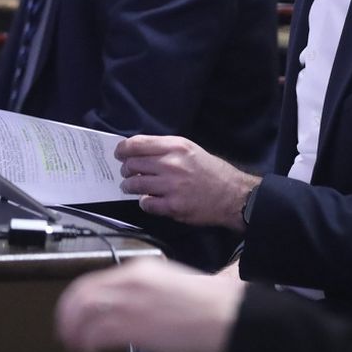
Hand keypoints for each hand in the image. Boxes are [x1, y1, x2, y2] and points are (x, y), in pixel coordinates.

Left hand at [55, 259, 243, 351]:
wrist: (224, 314)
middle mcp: (130, 281)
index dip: (78, 298)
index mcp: (141, 270)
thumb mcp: (173, 285)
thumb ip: (149, 290)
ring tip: (72, 341)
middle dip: (68, 313)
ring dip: (72, 328)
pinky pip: (96, 332)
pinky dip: (86, 341)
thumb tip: (137, 302)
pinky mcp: (133, 324)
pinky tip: (88, 349)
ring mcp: (130, 302)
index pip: (94, 280)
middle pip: (82, 293)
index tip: (75, 310)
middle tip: (65, 329)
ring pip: (83, 311)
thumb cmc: (208, 305)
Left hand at [116, 135, 258, 230]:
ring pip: (135, 184)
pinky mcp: (173, 206)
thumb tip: (139, 150)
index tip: (119, 153)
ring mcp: (171, 186)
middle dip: (125, 169)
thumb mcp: (190, 149)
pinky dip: (144, 202)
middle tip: (126, 172)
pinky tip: (148, 200)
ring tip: (130, 187)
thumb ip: (165, 148)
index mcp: (175, 146)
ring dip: (129, 186)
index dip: (123, 149)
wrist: (232, 195)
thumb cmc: (211, 170)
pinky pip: (146, 204)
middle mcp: (171, 164)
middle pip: (133, 164)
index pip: (138, 144)